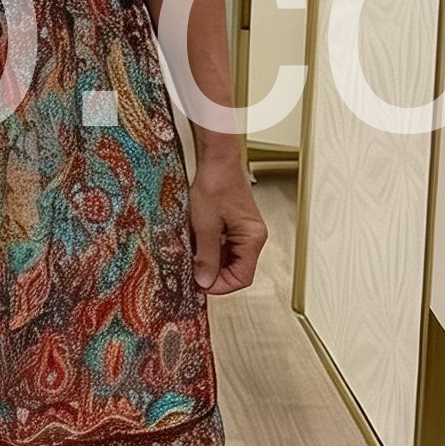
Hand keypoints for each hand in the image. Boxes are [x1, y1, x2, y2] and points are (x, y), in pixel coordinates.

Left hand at [188, 158, 265, 295]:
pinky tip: (196, 245)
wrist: (216, 159)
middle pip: (236, 269)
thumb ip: (205, 255)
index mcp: (252, 238)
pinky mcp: (234, 225)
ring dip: (210, 261)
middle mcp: (252, 236)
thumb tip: (204, 281)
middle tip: (192, 273)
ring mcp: (244, 230)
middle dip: (213, 274)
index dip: (220, 285)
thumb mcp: (205, 224)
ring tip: (192, 257)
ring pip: (228, 259)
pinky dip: (209, 249)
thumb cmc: (215, 183)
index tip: (200, 285)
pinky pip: (224, 246)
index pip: (242, 277)